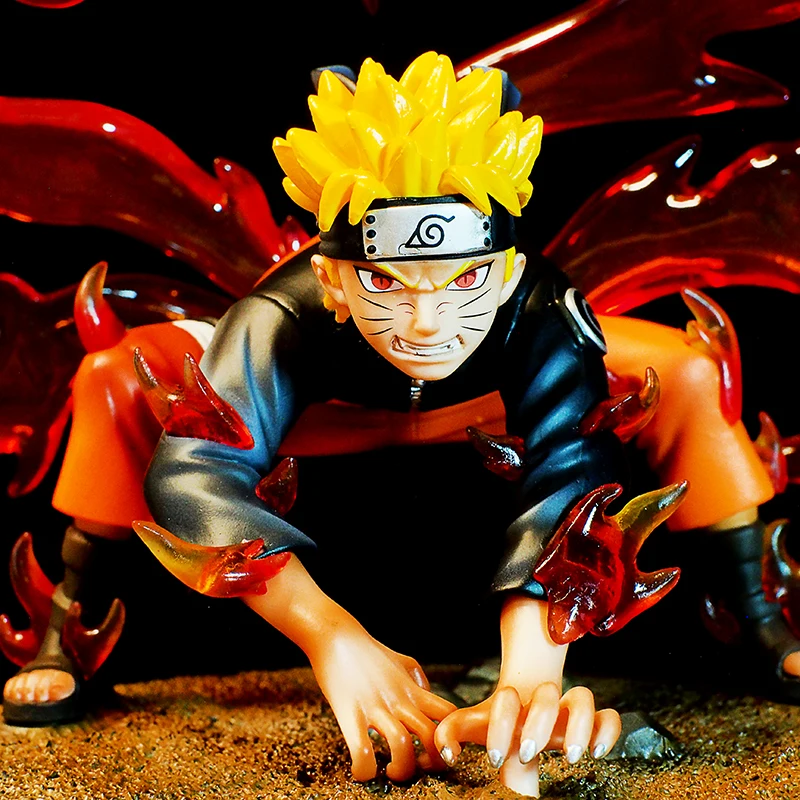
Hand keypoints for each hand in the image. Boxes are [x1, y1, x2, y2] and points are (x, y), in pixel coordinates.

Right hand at [308, 623, 456, 781]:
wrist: (336, 637)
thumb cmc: (366, 651)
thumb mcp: (400, 660)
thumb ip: (417, 678)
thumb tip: (426, 695)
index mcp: (412, 690)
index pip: (448, 714)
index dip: (450, 737)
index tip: (438, 750)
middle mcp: (399, 700)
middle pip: (432, 736)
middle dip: (433, 761)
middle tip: (420, 767)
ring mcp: (376, 707)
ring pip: (402, 745)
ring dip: (401, 768)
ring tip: (391, 772)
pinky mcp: (350, 713)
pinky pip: (362, 750)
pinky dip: (364, 769)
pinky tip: (361, 770)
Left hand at [434, 681, 619, 796]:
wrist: (526, 704)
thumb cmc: (496, 719)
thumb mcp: (473, 723)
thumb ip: (452, 732)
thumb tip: (447, 753)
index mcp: (514, 699)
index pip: (508, 699)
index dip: (501, 724)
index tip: (495, 756)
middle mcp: (543, 700)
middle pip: (548, 694)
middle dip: (539, 723)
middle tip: (528, 752)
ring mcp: (569, 707)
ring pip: (583, 697)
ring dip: (580, 725)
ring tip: (572, 756)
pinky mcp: (592, 721)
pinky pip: (610, 716)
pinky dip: (608, 731)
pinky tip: (598, 752)